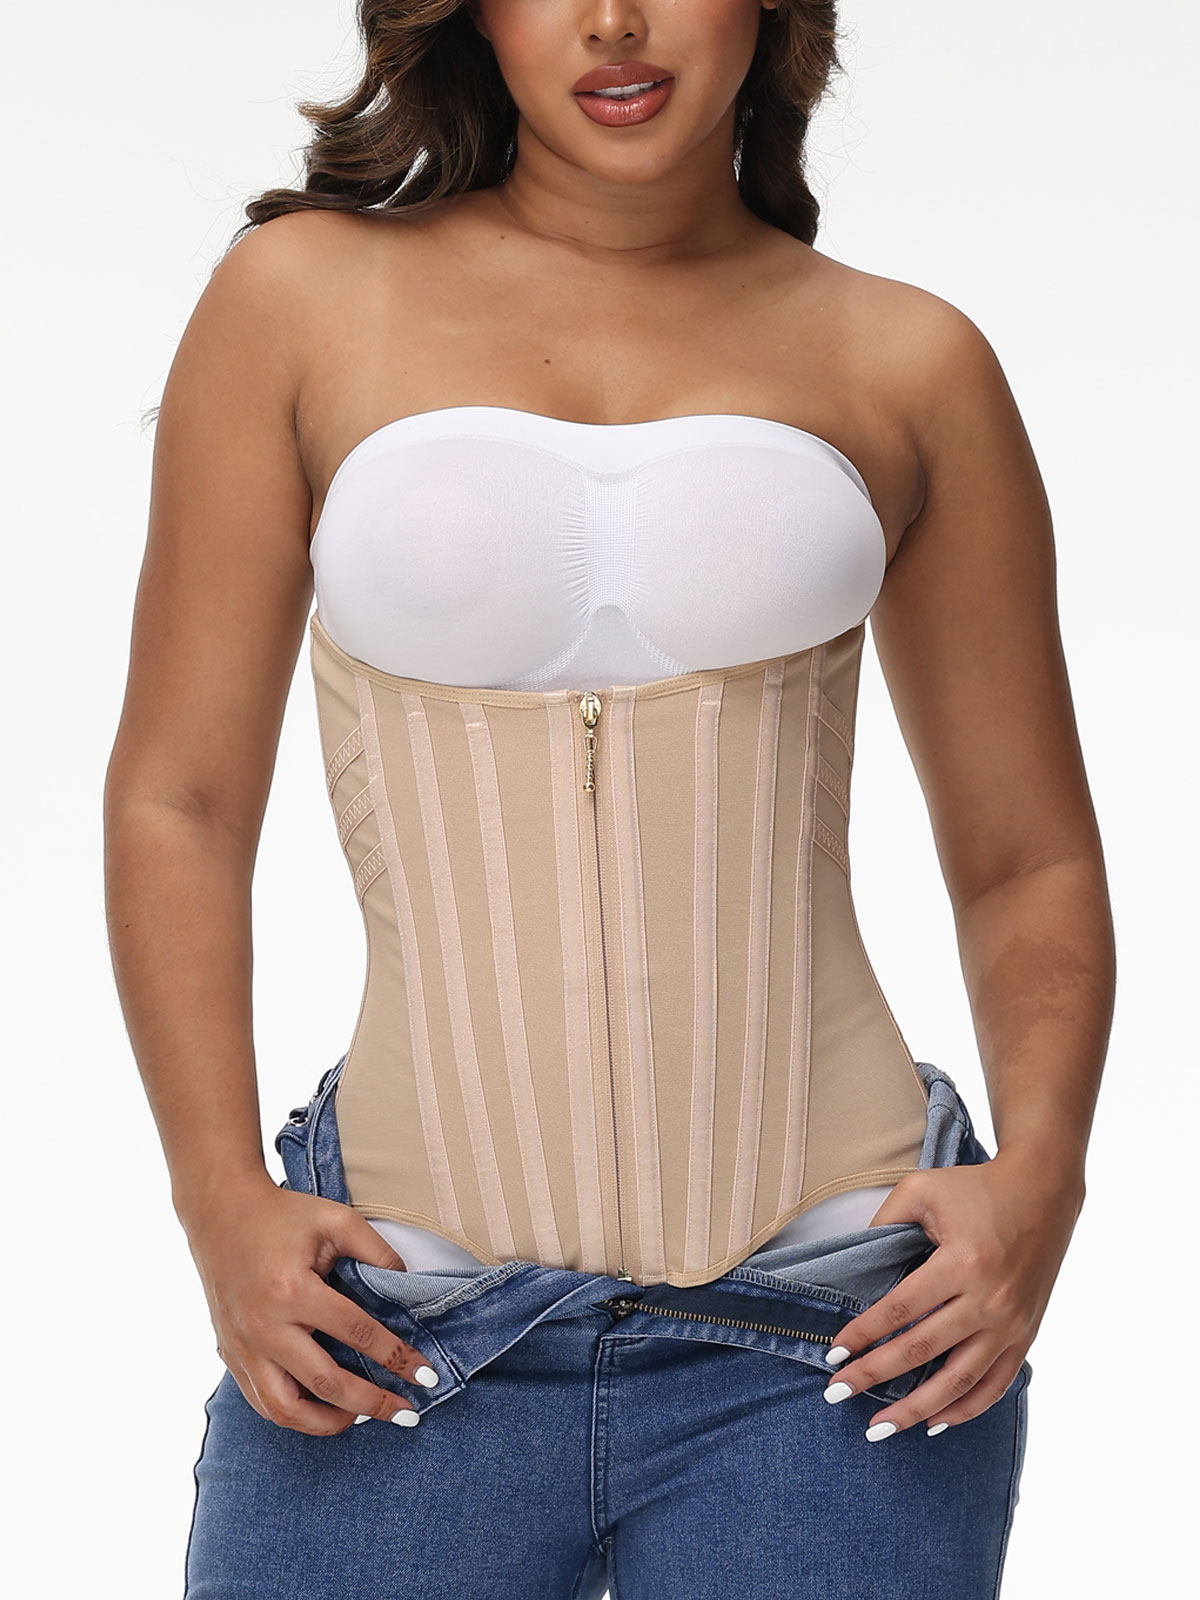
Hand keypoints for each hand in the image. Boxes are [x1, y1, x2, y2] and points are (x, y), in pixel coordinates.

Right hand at [184, 1173, 439, 1433]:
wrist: (221, 1213)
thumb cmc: (282, 1215)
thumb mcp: (335, 1219)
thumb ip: (376, 1250)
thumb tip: (408, 1284)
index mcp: (292, 1290)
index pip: (357, 1333)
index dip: (397, 1356)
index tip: (426, 1374)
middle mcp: (264, 1326)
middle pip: (326, 1383)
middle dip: (374, 1402)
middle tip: (408, 1412)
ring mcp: (242, 1347)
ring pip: (286, 1410)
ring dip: (330, 1422)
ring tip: (366, 1416)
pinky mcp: (231, 1356)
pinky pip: (263, 1403)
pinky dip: (296, 1416)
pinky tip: (325, 1410)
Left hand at [820, 1148, 1083, 1439]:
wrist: (1043, 1191)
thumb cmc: (976, 1188)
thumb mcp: (921, 1189)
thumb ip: (884, 1222)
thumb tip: (856, 1265)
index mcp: (962, 1262)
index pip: (900, 1310)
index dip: (863, 1335)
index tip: (833, 1354)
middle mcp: (989, 1300)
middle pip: (922, 1351)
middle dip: (874, 1376)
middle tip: (836, 1393)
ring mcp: (1011, 1323)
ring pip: (958, 1382)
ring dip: (916, 1409)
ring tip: (879, 1428)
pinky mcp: (1026, 1335)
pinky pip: (995, 1384)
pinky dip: (965, 1410)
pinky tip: (934, 1424)